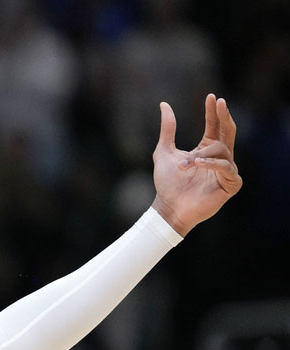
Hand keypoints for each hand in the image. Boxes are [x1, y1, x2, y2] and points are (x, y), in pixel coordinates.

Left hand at [150, 94, 241, 235]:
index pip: (215, 126)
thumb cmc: (167, 183)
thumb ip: (167, 129)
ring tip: (185, 164)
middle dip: (225, 117)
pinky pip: (227, 168)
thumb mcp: (164, 151)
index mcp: (206, 149)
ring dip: (203, 155)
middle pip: (228, 132)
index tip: (212, 96)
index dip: (214, 112)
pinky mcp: (230, 184)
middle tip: (220, 103)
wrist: (168, 207)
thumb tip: (164, 104)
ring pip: (223, 151)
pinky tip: (199, 164)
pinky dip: (213, 164)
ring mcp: (226, 171)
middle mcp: (219, 158)